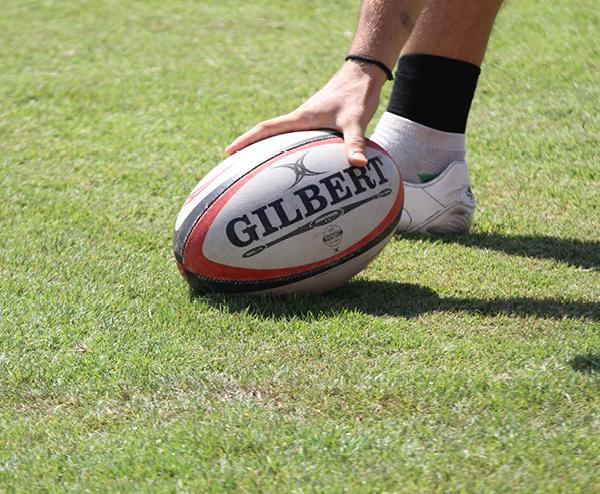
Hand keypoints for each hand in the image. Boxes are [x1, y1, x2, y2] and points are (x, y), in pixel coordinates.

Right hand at [225, 61, 386, 165]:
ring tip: (257, 169)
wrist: (364, 74)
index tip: (228, 151)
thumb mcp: (356, 120)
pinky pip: (296, 137)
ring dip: (267, 149)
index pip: (266, 129)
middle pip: (267, 135)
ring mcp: (307, 120)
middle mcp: (300, 119)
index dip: (246, 140)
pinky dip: (289, 148)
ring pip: (281, 136)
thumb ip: (355, 143)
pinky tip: (295, 163)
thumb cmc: (357, 95)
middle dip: (250, 149)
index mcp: (301, 118)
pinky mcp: (317, 121)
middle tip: (235, 167)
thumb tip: (359, 165)